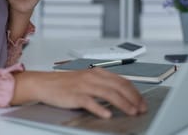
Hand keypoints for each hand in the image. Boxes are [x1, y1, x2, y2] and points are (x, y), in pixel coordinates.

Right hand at [11, 69, 146, 118]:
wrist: (44, 83)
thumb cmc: (66, 83)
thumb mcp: (87, 79)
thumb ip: (103, 84)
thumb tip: (122, 94)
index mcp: (97, 72)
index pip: (122, 80)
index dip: (135, 91)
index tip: (142, 101)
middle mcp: (92, 77)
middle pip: (118, 86)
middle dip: (133, 98)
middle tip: (141, 109)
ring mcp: (84, 86)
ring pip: (108, 93)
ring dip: (123, 103)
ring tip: (131, 112)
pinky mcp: (75, 95)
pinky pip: (89, 102)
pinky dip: (100, 108)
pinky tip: (107, 114)